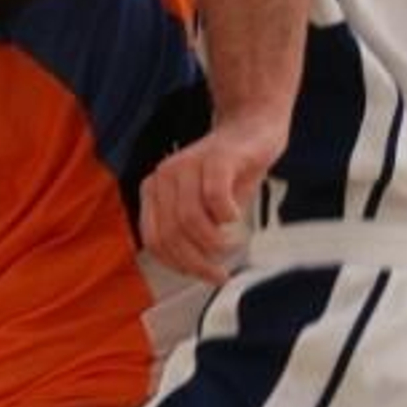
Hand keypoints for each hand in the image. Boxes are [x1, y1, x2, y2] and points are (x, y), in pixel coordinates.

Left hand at [138, 113, 282, 283]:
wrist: (252, 129)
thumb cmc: (229, 175)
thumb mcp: (203, 209)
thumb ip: (189, 234)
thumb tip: (192, 269)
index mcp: (154, 190)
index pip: (154, 240)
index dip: (178, 265)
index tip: (201, 276)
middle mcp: (164, 175)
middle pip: (171, 235)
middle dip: (197, 262)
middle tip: (220, 272)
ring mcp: (188, 164)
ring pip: (189, 220)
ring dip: (214, 243)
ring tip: (232, 243)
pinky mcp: (216, 158)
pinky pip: (214, 197)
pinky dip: (227, 216)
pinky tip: (236, 216)